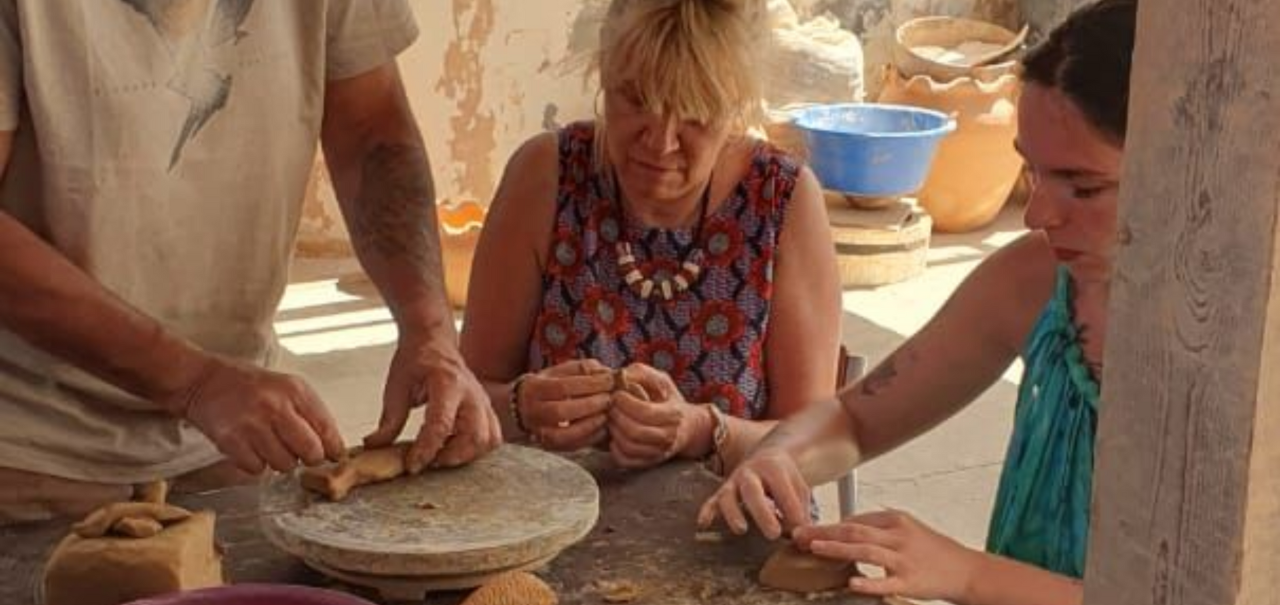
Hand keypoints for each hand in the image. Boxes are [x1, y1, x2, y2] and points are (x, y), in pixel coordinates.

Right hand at [165, 356, 345, 474]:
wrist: (204, 381)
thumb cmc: (251, 387)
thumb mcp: (287, 387)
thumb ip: (311, 413)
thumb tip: (333, 447)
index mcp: (295, 391)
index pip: (327, 429)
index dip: (333, 448)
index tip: (333, 456)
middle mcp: (276, 406)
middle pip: (310, 452)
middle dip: (309, 458)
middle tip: (300, 453)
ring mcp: (253, 424)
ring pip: (285, 464)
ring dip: (281, 462)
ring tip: (271, 445)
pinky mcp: (231, 441)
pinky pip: (258, 469)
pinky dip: (257, 464)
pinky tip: (252, 448)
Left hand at [364, 331, 501, 471]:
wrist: (434, 341)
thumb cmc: (416, 360)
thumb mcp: (396, 386)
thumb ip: (389, 420)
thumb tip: (375, 446)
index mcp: (447, 383)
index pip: (441, 424)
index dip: (426, 450)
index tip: (412, 465)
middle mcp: (471, 392)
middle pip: (474, 437)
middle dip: (451, 457)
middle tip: (428, 462)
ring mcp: (483, 401)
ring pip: (489, 440)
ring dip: (466, 456)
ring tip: (441, 456)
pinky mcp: (487, 409)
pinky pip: (493, 437)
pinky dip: (476, 450)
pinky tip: (454, 448)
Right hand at [516, 359, 613, 451]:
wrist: (525, 407)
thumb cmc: (550, 384)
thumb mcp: (563, 370)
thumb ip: (584, 368)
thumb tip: (606, 373)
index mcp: (534, 388)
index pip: (563, 387)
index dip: (589, 384)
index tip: (609, 380)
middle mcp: (533, 412)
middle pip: (561, 411)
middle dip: (591, 405)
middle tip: (610, 398)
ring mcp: (539, 432)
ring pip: (564, 434)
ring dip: (591, 424)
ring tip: (607, 413)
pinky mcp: (550, 446)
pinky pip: (571, 446)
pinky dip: (591, 437)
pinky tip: (603, 427)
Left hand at [606, 363, 704, 469]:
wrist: (686, 426)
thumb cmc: (667, 399)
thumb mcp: (659, 379)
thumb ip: (640, 373)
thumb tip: (620, 376)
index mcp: (674, 414)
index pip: (646, 412)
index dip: (626, 403)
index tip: (618, 394)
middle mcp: (668, 436)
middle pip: (635, 432)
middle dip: (617, 417)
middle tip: (610, 406)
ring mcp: (658, 452)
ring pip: (629, 447)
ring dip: (614, 431)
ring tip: (612, 419)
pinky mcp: (647, 462)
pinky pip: (626, 461)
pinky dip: (615, 450)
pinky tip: (615, 436)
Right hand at [696, 445, 809, 539]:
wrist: (766, 456)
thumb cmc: (785, 479)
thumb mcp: (799, 488)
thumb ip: (801, 511)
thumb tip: (800, 537)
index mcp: (773, 468)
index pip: (782, 492)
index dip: (791, 513)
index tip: (799, 532)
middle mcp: (750, 472)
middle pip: (752, 490)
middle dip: (762, 513)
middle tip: (773, 534)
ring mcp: (734, 480)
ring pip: (728, 495)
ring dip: (733, 513)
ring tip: (741, 530)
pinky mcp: (723, 490)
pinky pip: (712, 500)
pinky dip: (707, 511)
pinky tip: (703, 524)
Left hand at [792, 510, 981, 602]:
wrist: (966, 570)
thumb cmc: (933, 550)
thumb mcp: (906, 529)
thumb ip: (877, 527)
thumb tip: (844, 527)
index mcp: (896, 519)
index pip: (856, 518)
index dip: (828, 524)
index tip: (806, 528)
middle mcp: (898, 535)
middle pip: (855, 529)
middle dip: (824, 532)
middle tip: (798, 535)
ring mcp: (904, 559)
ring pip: (866, 550)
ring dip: (837, 548)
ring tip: (814, 548)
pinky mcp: (911, 581)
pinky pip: (886, 582)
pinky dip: (869, 582)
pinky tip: (852, 583)